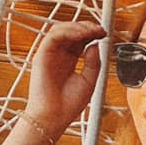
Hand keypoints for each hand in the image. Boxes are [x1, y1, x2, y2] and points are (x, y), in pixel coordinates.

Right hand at [26, 19, 104, 137]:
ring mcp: (49, 54)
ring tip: (92, 30)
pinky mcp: (41, 55)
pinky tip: (81, 34)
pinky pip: (53, 36)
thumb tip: (95, 45)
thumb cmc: (68, 105)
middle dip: (86, 27)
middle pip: (70, 31)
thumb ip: (93, 63)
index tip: (103, 33)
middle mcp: (59, 55)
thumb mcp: (89, 81)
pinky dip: (67, 31)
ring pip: (61, 29)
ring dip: (77, 26)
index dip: (91, 33)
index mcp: (69, 60)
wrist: (54, 117)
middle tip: (99, 30)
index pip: (79, 39)